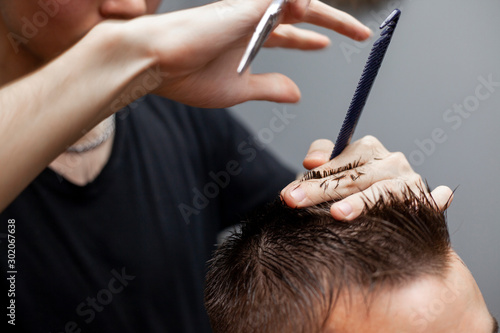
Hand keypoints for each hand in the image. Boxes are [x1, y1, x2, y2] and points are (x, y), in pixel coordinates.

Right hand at [126, 0, 370, 107]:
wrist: (154, 61)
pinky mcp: (246, 4)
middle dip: (333, 22)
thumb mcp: (239, 89)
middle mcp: (252, 19)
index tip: (330, 44)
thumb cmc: (187, 76)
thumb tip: (296, 94)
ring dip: (324, 13)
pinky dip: (300, 4)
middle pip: (301, 14)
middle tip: (361, 34)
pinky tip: (313, 7)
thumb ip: (268, 87)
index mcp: (249, 39)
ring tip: (353, 28)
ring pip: (297, 2)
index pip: (288, 34)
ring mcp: (250, 9)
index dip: (311, 40)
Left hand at [281, 136, 453, 219]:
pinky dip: (434, 199)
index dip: (312, 178)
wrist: (380, 202)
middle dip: (321, 191)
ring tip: (338, 213)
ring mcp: (410, 182)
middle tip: (294, 202)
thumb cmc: (349, 185)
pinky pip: (426, 203)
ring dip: (361, 202)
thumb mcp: (333, 169)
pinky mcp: (426, 202)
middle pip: (354, 177)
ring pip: (382, 192)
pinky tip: (439, 197)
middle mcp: (391, 162)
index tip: (288, 194)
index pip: (339, 162)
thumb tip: (310, 161)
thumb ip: (321, 158)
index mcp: (368, 149)